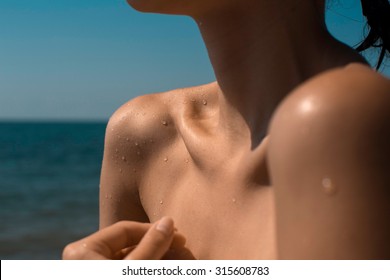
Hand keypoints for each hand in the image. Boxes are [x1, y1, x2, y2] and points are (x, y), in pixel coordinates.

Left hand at [62, 217, 194, 259]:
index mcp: (82, 250)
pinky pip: (130, 267)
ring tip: (180, 256)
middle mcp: (85, 258)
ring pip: (132, 258)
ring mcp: (94, 270)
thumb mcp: (130, 269)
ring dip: (157, 256)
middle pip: (130, 244)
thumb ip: (149, 247)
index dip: (153, 230)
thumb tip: (168, 221)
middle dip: (159, 245)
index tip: (177, 233)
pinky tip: (166, 262)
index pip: (125, 229)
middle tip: (182, 246)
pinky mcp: (105, 276)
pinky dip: (148, 265)